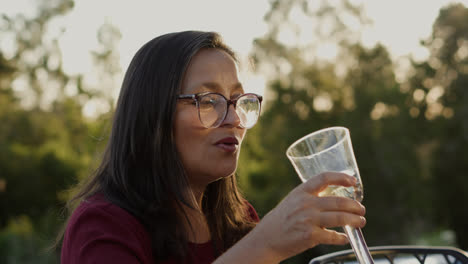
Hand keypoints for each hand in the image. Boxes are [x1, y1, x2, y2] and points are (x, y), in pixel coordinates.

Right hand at [251, 172, 365, 261]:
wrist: (266, 238)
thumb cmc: (282, 219)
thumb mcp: (293, 200)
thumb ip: (310, 197)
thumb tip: (335, 198)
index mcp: (301, 191)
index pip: (324, 178)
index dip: (341, 177)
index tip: (353, 181)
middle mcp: (305, 204)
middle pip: (338, 201)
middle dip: (355, 206)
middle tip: (361, 209)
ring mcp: (308, 220)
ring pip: (340, 218)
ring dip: (355, 220)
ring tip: (360, 222)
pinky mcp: (310, 236)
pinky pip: (333, 236)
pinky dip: (342, 238)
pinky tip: (344, 238)